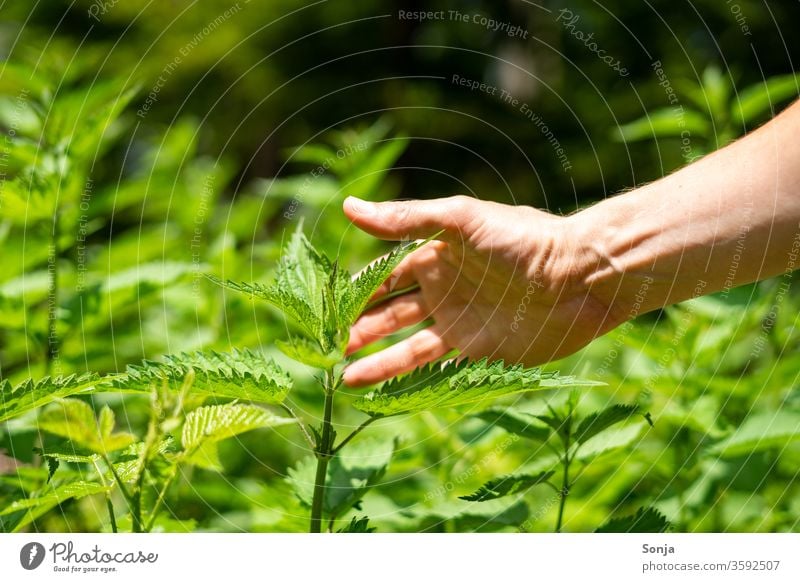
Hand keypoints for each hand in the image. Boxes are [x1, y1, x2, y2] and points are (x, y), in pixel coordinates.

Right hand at [341, 195, 621, 385]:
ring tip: (344, 379)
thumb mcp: (460, 220)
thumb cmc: (522, 240)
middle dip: (360, 329)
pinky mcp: (480, 352)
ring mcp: (460, 323)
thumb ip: (405, 219)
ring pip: (408, 345)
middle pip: (391, 314)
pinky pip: (438, 368)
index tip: (325, 310)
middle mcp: (443, 291)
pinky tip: (386, 390)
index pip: (384, 277)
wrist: (579, 276)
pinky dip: (411, 379)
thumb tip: (348, 206)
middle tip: (329, 348)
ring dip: (378, 360)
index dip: (356, 293)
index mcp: (435, 256)